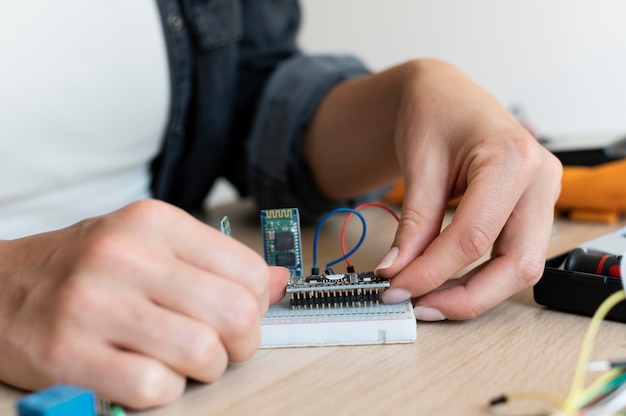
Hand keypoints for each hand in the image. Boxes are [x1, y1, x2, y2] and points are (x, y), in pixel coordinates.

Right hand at [0, 199, 288, 408]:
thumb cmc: (83, 268)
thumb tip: (279, 281)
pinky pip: (154, 387)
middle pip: (236, 314)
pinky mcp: (67, 354)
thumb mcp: (149, 243)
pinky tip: (146, 375)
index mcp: (154, 223)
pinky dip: (163, 391)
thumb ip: (215, 261)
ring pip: (202, 353)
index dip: (256, 305)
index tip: (236, 315)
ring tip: (181, 362)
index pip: (250, 271)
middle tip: (217, 346)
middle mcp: (126, 255)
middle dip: (239, 343)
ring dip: (203, 370)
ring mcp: (94, 303)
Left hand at [304, 59, 561, 320]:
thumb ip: (413, 224)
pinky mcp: (534, 208)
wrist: (445, 93)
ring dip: (475, 292)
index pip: (474, 237)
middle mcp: (540, 178)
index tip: (395, 288)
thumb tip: (398, 273)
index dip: (431, 272)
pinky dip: (482, 276)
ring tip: (427, 298)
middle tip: (418, 307)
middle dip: (465, 297)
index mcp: (511, 158)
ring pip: (522, 268)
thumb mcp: (417, 165)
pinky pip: (514, 255)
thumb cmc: (433, 113)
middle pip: (516, 265)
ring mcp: (544, 194)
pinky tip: (446, 281)